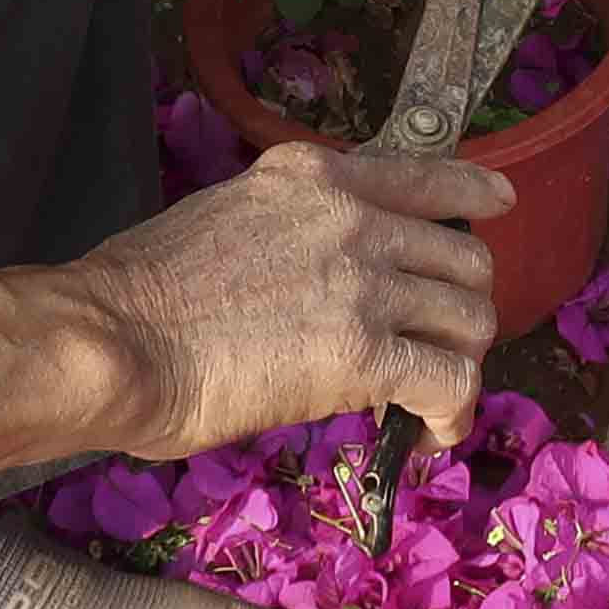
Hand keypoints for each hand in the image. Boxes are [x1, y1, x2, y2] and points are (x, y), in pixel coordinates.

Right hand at [61, 142, 512, 457]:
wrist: (112, 338)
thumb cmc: (136, 295)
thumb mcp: (224, 217)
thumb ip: (287, 232)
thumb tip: (314, 278)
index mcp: (311, 175)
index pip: (424, 173)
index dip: (472, 192)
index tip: (496, 204)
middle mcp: (352, 215)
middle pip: (462, 255)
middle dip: (460, 306)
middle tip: (435, 347)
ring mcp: (364, 281)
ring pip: (469, 318)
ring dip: (460, 361)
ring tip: (432, 399)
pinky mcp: (365, 353)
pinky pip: (449, 382)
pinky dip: (452, 413)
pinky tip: (429, 434)